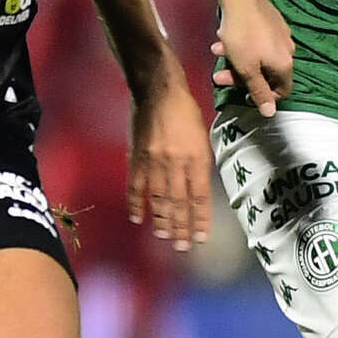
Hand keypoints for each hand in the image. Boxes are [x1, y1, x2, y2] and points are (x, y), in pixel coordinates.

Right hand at [127, 83, 212, 252]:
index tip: (201, 237)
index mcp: (196, 158)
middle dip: (181, 228)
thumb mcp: (201, 137)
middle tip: (182, 247)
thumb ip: (198, 165)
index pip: (200, 197)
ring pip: (158, 199)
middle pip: (179, 203)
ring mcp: (154, 162)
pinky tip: (139, 218)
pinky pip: (136, 187)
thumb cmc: (185, 111)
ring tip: (164, 238)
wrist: (157, 90)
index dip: (201, 220)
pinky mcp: (136, 158)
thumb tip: (195, 193)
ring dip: (161, 221)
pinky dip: (137, 204)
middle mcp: (176, 163)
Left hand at [208, 0, 293, 115]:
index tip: (243, 94)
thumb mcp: (247, 69)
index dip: (263, 97)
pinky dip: (241, 45)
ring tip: (218, 51)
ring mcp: (281, 35)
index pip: (282, 91)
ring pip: (258, 56)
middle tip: (220, 75)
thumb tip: (271, 113)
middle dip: (241, 76)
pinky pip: (257, 41)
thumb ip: (258, 91)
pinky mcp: (272, 22)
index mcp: (285, 65)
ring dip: (237, 59)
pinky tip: (224, 39)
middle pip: (266, 74)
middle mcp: (288, 50)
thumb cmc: (242, 36)